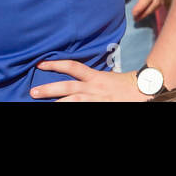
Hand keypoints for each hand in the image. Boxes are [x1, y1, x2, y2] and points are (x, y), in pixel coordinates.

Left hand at [30, 61, 147, 100]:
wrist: (143, 92)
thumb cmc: (124, 85)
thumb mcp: (105, 77)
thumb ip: (89, 77)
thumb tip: (74, 74)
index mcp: (94, 77)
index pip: (72, 67)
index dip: (55, 64)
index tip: (40, 64)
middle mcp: (92, 89)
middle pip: (66, 88)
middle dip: (48, 90)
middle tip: (32, 92)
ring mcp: (95, 101)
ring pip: (71, 103)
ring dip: (56, 104)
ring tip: (40, 104)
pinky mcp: (100, 108)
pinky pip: (83, 111)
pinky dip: (72, 111)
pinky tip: (61, 112)